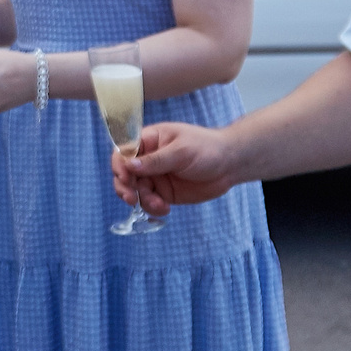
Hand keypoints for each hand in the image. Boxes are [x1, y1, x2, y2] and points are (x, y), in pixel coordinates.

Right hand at [113, 122, 243, 212]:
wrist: (230, 164)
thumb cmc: (207, 148)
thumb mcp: (181, 151)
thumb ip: (155, 160)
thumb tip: (129, 165)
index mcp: (149, 140)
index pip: (124, 151)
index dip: (120, 165)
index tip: (125, 178)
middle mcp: (148, 159)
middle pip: (125, 173)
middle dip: (125, 187)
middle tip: (131, 199)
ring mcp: (155, 176)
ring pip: (136, 190)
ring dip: (142, 200)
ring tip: (159, 205)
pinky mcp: (164, 192)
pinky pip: (150, 202)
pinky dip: (152, 208)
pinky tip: (165, 209)